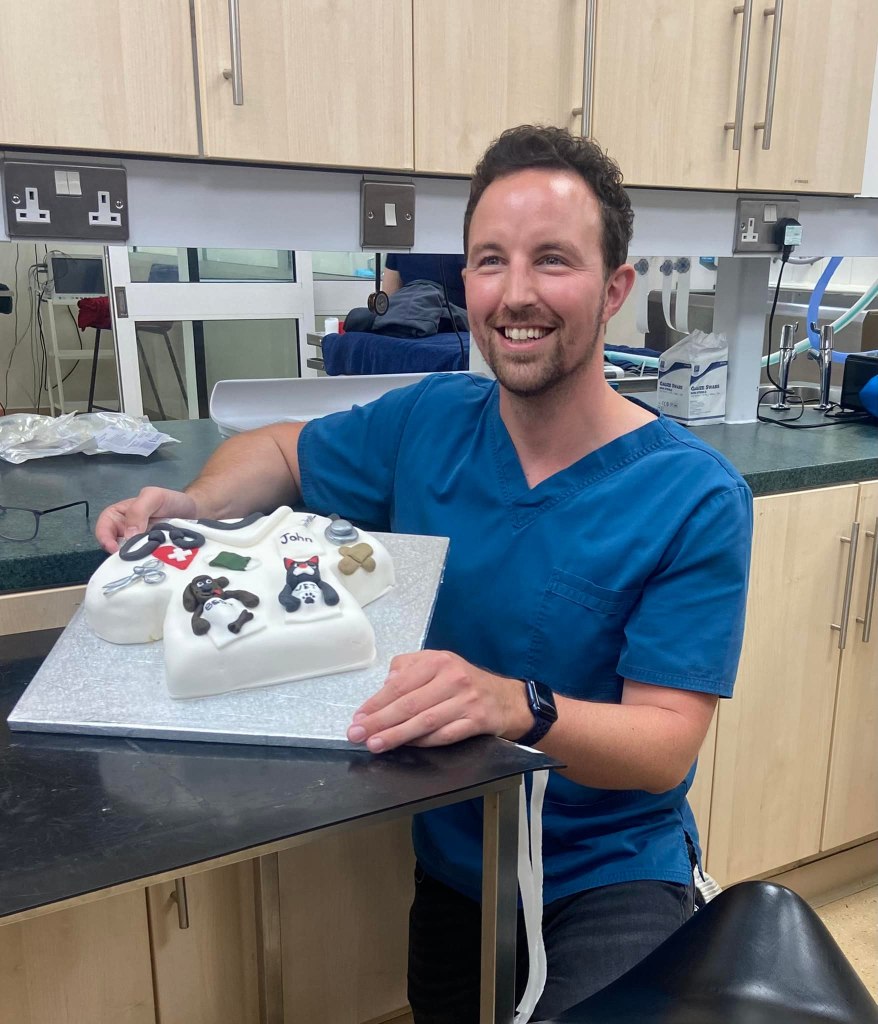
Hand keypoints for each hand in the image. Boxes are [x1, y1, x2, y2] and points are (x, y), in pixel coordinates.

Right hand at [95, 486, 197, 552]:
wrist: (195, 510)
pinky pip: (145, 561)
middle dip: (119, 554)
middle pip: (114, 547)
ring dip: (135, 560)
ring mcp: (140, 544)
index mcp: (120, 516)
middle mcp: (126, 532)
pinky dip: (148, 562)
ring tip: (145, 562)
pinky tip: (155, 563)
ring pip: (130, 556)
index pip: (103, 528)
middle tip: (130, 560)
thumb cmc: (171, 500)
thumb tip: (128, 536)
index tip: (114, 549)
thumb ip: (138, 510)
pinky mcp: (153, 554)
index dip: (104, 538)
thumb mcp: (153, 496)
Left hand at [346, 650, 531, 752]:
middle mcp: (453, 678)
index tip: (358, 717)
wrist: (507, 699)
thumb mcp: (438, 664)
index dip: (376, 703)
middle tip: (358, 734)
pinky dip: (423, 743)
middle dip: (380, 721)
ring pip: (425, 722)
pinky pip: (444, 735)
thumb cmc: (465, 682)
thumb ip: (408, 669)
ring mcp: (466, 701)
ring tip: (376, 744)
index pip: (400, 684)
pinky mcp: (476, 721)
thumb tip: (385, 686)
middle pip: (410, 704)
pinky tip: (406, 747)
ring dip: (397, 735)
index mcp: (438, 661)